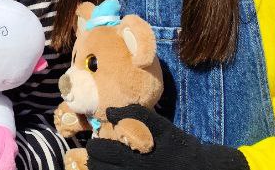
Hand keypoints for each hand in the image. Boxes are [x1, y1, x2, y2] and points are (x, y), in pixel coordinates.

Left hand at [86, 106, 246, 169]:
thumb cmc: (179, 147)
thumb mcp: (162, 126)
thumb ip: (137, 115)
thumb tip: (111, 111)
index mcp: (133, 156)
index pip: (102, 152)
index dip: (95, 146)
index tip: (95, 141)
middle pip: (100, 168)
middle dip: (95, 159)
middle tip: (96, 152)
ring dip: (101, 168)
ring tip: (103, 163)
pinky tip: (116, 169)